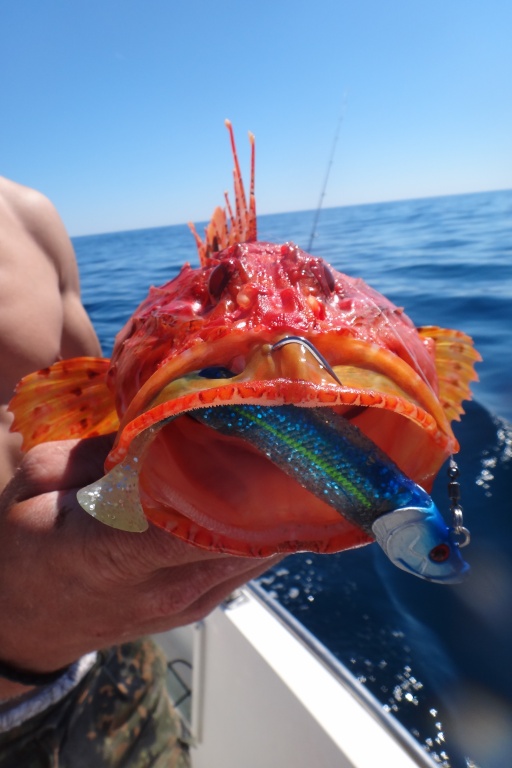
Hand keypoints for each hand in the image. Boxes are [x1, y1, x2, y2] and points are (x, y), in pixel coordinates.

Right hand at [0, 436, 277, 690]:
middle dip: (274, 480)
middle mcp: (163, 587)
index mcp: (112, 553)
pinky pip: (250, 562)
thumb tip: (155, 425)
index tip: (267, 431)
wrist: (23, 628)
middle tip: (282, 427)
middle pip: (248, 533)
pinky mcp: (200, 607)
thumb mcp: (32, 487)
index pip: (197, 519)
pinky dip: (263, 526)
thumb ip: (95, 454)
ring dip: (275, 503)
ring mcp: (188, 603)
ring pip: (262, 550)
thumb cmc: (23, 554)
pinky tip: (261, 491)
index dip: (245, 479)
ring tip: (278, 452)